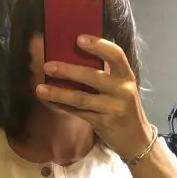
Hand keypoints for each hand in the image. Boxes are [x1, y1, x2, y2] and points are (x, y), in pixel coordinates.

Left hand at [36, 36, 154, 161]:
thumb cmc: (123, 108)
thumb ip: (106, 75)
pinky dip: (63, 107)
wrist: (136, 139)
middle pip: (92, 76)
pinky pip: (79, 112)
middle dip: (68, 71)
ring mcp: (114, 108)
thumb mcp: (121, 88)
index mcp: (127, 76)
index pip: (116, 55)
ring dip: (58, 93)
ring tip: (40, 89)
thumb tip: (73, 58)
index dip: (98, 45)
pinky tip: (50, 102)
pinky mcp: (104, 123)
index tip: (79, 39)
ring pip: (81, 98)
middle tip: (47, 66)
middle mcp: (122, 90)